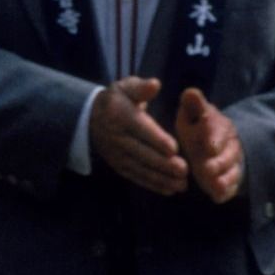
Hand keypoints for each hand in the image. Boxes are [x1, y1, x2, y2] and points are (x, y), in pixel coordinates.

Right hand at [89, 77, 188, 195]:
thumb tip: (155, 85)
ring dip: (161, 178)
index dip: (156, 139)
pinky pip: (136, 176)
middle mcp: (117, 138)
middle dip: (162, 163)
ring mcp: (117, 154)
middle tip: (183, 170)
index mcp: (120, 116)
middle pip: (141, 152)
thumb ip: (141, 87)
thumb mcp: (125, 87)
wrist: (91, 118)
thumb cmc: (117, 100)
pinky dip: (152, 184)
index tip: (173, 148)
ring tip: (181, 185)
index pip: (139, 129)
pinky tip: (169, 190)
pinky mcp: (119, 166)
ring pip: (140, 168)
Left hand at [175, 88, 242, 203]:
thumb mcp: (192, 114)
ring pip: (231, 171)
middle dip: (218, 163)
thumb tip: (189, 92)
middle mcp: (229, 145)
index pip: (219, 131)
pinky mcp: (230, 178)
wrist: (212, 144)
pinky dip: (225, 192)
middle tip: (206, 169)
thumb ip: (193, 106)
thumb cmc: (196, 127)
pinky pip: (231, 186)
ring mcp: (232, 163)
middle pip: (227, 155)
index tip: (209, 147)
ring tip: (214, 186)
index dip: (214, 139)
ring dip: (223, 179)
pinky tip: (218, 197)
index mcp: (219, 125)